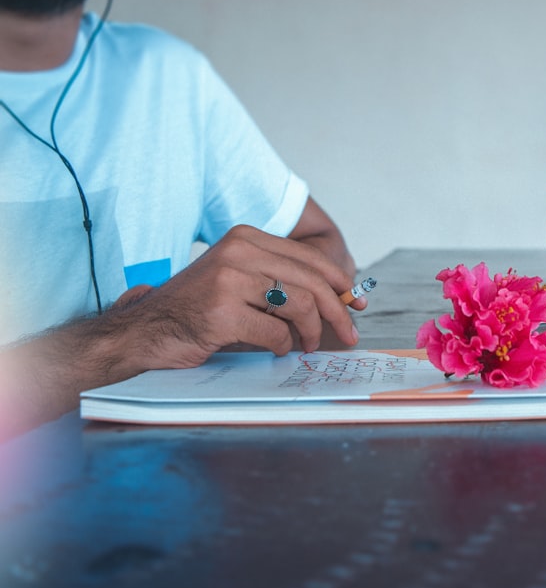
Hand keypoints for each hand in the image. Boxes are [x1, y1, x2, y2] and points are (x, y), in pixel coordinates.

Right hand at [110, 224, 363, 373]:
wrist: (146, 331)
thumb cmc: (200, 309)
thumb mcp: (240, 280)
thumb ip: (282, 281)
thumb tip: (341, 297)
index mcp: (246, 238)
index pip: (309, 258)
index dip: (340, 283)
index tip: (357, 303)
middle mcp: (237, 252)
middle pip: (311, 282)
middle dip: (337, 312)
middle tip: (350, 333)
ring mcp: (228, 281)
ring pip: (299, 306)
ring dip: (311, 332)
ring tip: (307, 344)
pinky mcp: (222, 313)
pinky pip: (275, 333)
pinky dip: (283, 346)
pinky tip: (276, 349)